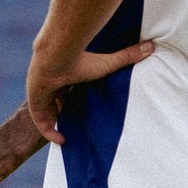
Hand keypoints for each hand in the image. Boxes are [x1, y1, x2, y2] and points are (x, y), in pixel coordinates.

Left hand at [26, 40, 155, 144]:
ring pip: (48, 111)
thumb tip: (152, 46)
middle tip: (77, 123)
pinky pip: (40, 122)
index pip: (69, 87)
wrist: (55, 56)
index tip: (85, 106)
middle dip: (65, 111)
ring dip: (57, 122)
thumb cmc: (81, 59)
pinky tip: (62, 140)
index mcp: (67, 73)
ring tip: (71, 135)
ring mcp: (41, 93)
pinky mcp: (35, 102)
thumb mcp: (108, 63)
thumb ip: (128, 56)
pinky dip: (49, 132)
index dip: (75, 96)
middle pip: (57, 100)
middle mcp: (52, 83)